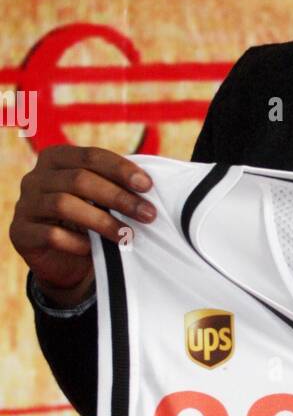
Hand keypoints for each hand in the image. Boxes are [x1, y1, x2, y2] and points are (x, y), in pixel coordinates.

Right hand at [9, 145, 156, 306]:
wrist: (61, 259)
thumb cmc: (87, 219)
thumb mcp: (100, 198)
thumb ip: (117, 185)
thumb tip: (151, 184)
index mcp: (55, 158)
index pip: (90, 156)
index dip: (121, 169)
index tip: (148, 186)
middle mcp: (35, 177)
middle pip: (78, 180)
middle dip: (118, 197)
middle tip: (148, 214)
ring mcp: (25, 205)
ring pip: (64, 205)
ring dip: (102, 221)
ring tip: (128, 234)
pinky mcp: (20, 233)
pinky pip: (50, 235)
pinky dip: (77, 242)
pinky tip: (95, 249)